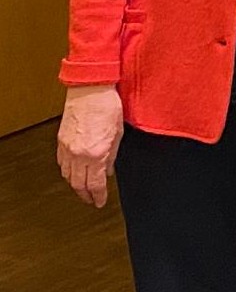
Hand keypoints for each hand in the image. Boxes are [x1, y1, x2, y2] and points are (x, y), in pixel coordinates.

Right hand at [57, 85, 123, 207]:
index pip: (95, 184)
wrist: (91, 89)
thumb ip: (112, 156)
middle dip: (85, 195)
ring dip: (75, 185)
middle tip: (92, 199)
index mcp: (95, 153)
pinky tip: (74, 172)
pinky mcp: (61, 141)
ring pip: (67, 176)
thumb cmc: (107, 106)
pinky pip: (62, 164)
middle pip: (78, 184)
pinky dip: (68, 172)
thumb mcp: (118, 133)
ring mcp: (67, 148)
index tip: (100, 202)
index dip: (98, 196)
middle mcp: (78, 154)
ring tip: (84, 188)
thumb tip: (107, 171)